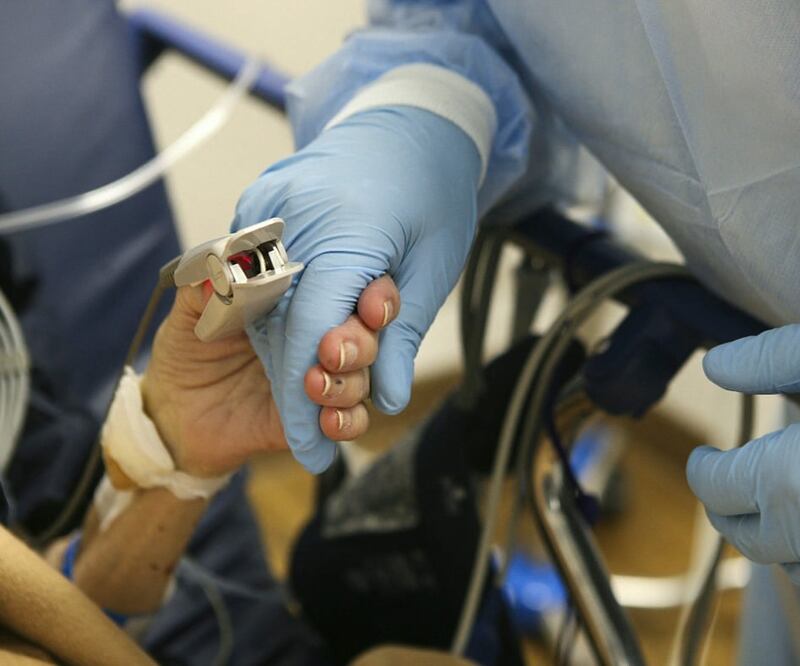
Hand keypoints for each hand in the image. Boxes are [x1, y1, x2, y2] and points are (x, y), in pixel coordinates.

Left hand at [141, 277, 397, 476]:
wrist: (173, 409)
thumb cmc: (188, 347)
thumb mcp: (189, 311)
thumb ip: (204, 288)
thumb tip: (222, 271)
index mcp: (304, 297)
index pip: (356, 287)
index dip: (374, 294)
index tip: (368, 304)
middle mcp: (322, 335)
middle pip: (369, 334)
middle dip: (361, 342)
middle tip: (332, 351)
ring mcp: (323, 377)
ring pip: (365, 376)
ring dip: (351, 383)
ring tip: (315, 385)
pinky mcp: (316, 417)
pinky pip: (350, 420)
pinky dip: (347, 422)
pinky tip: (327, 422)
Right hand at [233, 106, 482, 471]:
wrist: (412, 122)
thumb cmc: (433, 194)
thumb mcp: (434, 269)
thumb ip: (402, 336)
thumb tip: (384, 399)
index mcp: (346, 228)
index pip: (310, 332)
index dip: (308, 400)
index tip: (315, 452)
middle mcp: (293, 215)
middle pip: (277, 326)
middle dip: (301, 383)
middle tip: (332, 419)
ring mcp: (266, 205)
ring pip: (260, 308)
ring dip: (289, 353)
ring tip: (334, 374)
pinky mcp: (257, 204)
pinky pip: (254, 277)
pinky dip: (279, 317)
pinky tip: (312, 334)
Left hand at [686, 313, 799, 620]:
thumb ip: (768, 358)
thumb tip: (716, 366)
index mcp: (789, 479)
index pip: (716, 487)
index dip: (703, 468)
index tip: (706, 458)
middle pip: (748, 537)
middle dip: (733, 508)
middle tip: (739, 485)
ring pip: (799, 567)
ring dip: (787, 537)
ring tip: (799, 504)